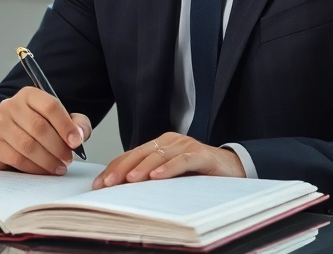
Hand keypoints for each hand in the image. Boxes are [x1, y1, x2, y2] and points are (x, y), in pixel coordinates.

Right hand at [0, 87, 91, 175]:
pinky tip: (44, 170)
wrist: (3, 137)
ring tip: (59, 167)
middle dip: (58, 146)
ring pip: (28, 145)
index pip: (50, 106)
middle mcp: (11, 106)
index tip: (76, 142)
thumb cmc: (34, 127)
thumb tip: (80, 135)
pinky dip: (35, 168)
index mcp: (29, 95)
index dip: (66, 125)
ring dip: (48, 160)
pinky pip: (17, 159)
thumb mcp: (58, 120)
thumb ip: (76, 123)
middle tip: (68, 159)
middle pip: (39, 127)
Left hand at [92, 132, 244, 188]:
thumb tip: (121, 191)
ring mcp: (185, 145)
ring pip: (158, 156)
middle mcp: (170, 141)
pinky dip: (168, 169)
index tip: (99, 184)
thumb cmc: (199, 174)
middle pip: (140, 154)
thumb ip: (151, 177)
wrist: (233, 169)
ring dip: (141, 168)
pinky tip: (157, 177)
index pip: (131, 155)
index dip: (114, 168)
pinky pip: (182, 161)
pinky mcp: (200, 154)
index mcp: (159, 144)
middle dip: (121, 169)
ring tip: (128, 180)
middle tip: (107, 184)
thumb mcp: (171, 176)